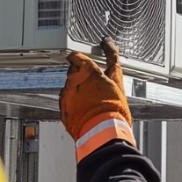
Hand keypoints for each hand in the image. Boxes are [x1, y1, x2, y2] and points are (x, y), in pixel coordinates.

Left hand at [59, 38, 134, 160]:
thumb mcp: (118, 86)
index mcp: (90, 71)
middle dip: (82, 73)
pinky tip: (83, 109)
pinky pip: (66, 101)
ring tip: (90, 100)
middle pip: (74, 70)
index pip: (80, 55)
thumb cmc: (114, 111)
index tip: (91, 50)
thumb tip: (111, 66)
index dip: (82, 54)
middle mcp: (76, 80)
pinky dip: (73, 103)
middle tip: (93, 81)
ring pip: (70, 85)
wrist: (102, 132)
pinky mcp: (63, 107)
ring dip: (77, 89)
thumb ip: (110, 74)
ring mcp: (68, 93)